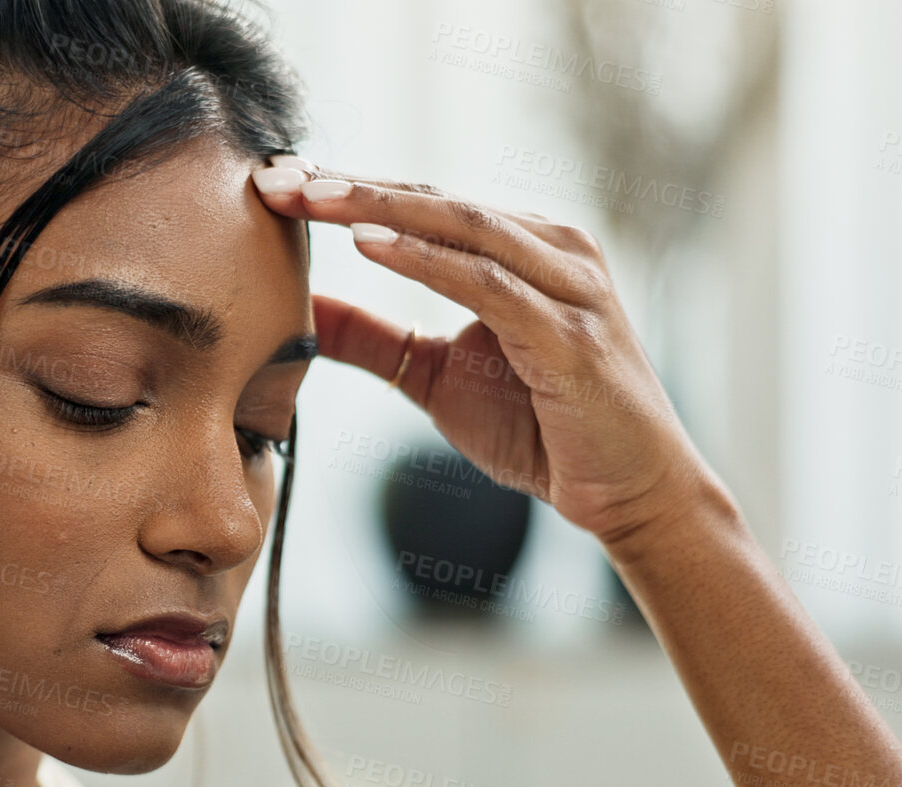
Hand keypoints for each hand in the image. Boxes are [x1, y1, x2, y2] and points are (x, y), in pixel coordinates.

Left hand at [251, 158, 728, 548]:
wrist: (628, 493)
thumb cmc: (542, 429)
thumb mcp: (433, 374)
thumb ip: (369, 337)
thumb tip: (298, 307)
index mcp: (521, 248)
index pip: (420, 203)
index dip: (346, 190)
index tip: (272, 184)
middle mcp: (551, 249)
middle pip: (435, 200)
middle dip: (350, 186)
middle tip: (276, 178)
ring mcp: (568, 286)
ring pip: (461, 226)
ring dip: (379, 208)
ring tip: (311, 197)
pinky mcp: (570, 334)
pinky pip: (488, 283)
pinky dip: (426, 260)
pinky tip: (369, 245)